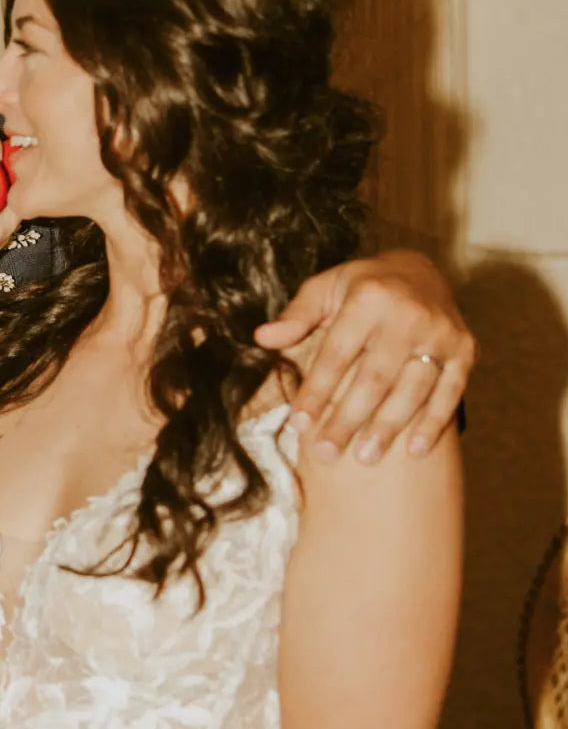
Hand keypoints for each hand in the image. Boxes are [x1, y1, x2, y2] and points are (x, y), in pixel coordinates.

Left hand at [255, 250, 475, 462]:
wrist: (420, 270)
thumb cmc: (360, 287)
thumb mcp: (324, 288)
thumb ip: (297, 315)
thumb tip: (263, 338)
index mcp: (368, 298)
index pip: (337, 354)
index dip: (317, 390)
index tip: (299, 424)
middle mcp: (408, 315)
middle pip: (374, 378)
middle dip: (348, 419)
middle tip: (325, 453)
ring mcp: (441, 333)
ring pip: (413, 389)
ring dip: (388, 427)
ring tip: (364, 458)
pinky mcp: (466, 349)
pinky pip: (450, 391)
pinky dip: (434, 423)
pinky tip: (414, 450)